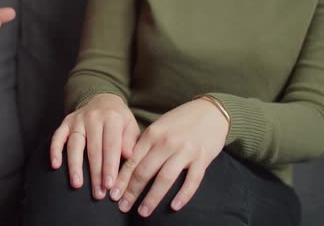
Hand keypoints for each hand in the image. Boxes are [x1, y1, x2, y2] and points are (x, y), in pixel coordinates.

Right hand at [50, 93, 140, 198]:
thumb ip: (130, 141)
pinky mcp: (66, 122)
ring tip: (77, 184)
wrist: (103, 100)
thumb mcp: (131, 126)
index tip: (109, 184)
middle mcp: (93, 118)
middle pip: (93, 149)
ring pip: (75, 144)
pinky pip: (58, 136)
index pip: (111, 146)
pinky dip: (55, 150)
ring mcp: (77, 120)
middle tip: (97, 192)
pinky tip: (55, 165)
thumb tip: (128, 155)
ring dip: (75, 166)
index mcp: (112, 118)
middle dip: (95, 173)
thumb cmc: (119, 119)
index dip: (110, 166)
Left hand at [110, 99, 227, 217]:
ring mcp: (185, 151)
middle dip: (132, 192)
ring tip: (143, 212)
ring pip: (165, 178)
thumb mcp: (158, 127)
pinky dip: (183, 195)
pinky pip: (192, 180)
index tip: (113, 194)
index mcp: (152, 134)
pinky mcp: (202, 158)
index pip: (132, 161)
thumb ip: (144, 145)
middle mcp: (166, 142)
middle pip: (145, 171)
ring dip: (152, 198)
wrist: (210, 111)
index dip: (121, 180)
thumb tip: (126, 166)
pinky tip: (174, 206)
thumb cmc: (180, 121)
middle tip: (123, 207)